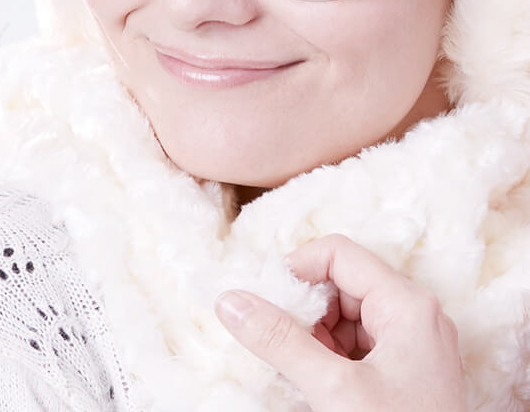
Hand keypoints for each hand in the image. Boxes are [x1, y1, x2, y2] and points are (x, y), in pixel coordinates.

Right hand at [214, 234, 465, 411]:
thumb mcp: (334, 390)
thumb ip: (280, 340)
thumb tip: (230, 300)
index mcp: (407, 303)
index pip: (337, 253)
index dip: (297, 269)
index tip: (265, 301)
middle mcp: (414, 314)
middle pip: (341, 284)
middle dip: (305, 310)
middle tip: (280, 343)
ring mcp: (413, 344)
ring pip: (345, 316)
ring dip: (314, 336)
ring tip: (302, 371)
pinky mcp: (406, 372)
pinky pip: (357, 344)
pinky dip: (329, 357)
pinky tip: (318, 385)